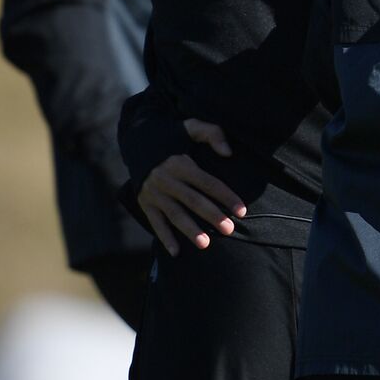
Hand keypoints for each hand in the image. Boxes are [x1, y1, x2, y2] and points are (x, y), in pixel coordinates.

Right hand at [136, 119, 245, 256]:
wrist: (136, 140)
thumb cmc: (172, 135)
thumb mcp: (191, 126)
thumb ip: (212, 134)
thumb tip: (229, 153)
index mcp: (180, 163)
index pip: (208, 182)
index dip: (226, 196)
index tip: (242, 210)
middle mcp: (166, 179)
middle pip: (193, 201)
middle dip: (212, 216)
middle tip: (229, 230)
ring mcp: (154, 193)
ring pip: (174, 214)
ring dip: (189, 230)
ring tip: (205, 244)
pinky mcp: (144, 202)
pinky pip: (155, 222)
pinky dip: (164, 237)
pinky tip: (176, 252)